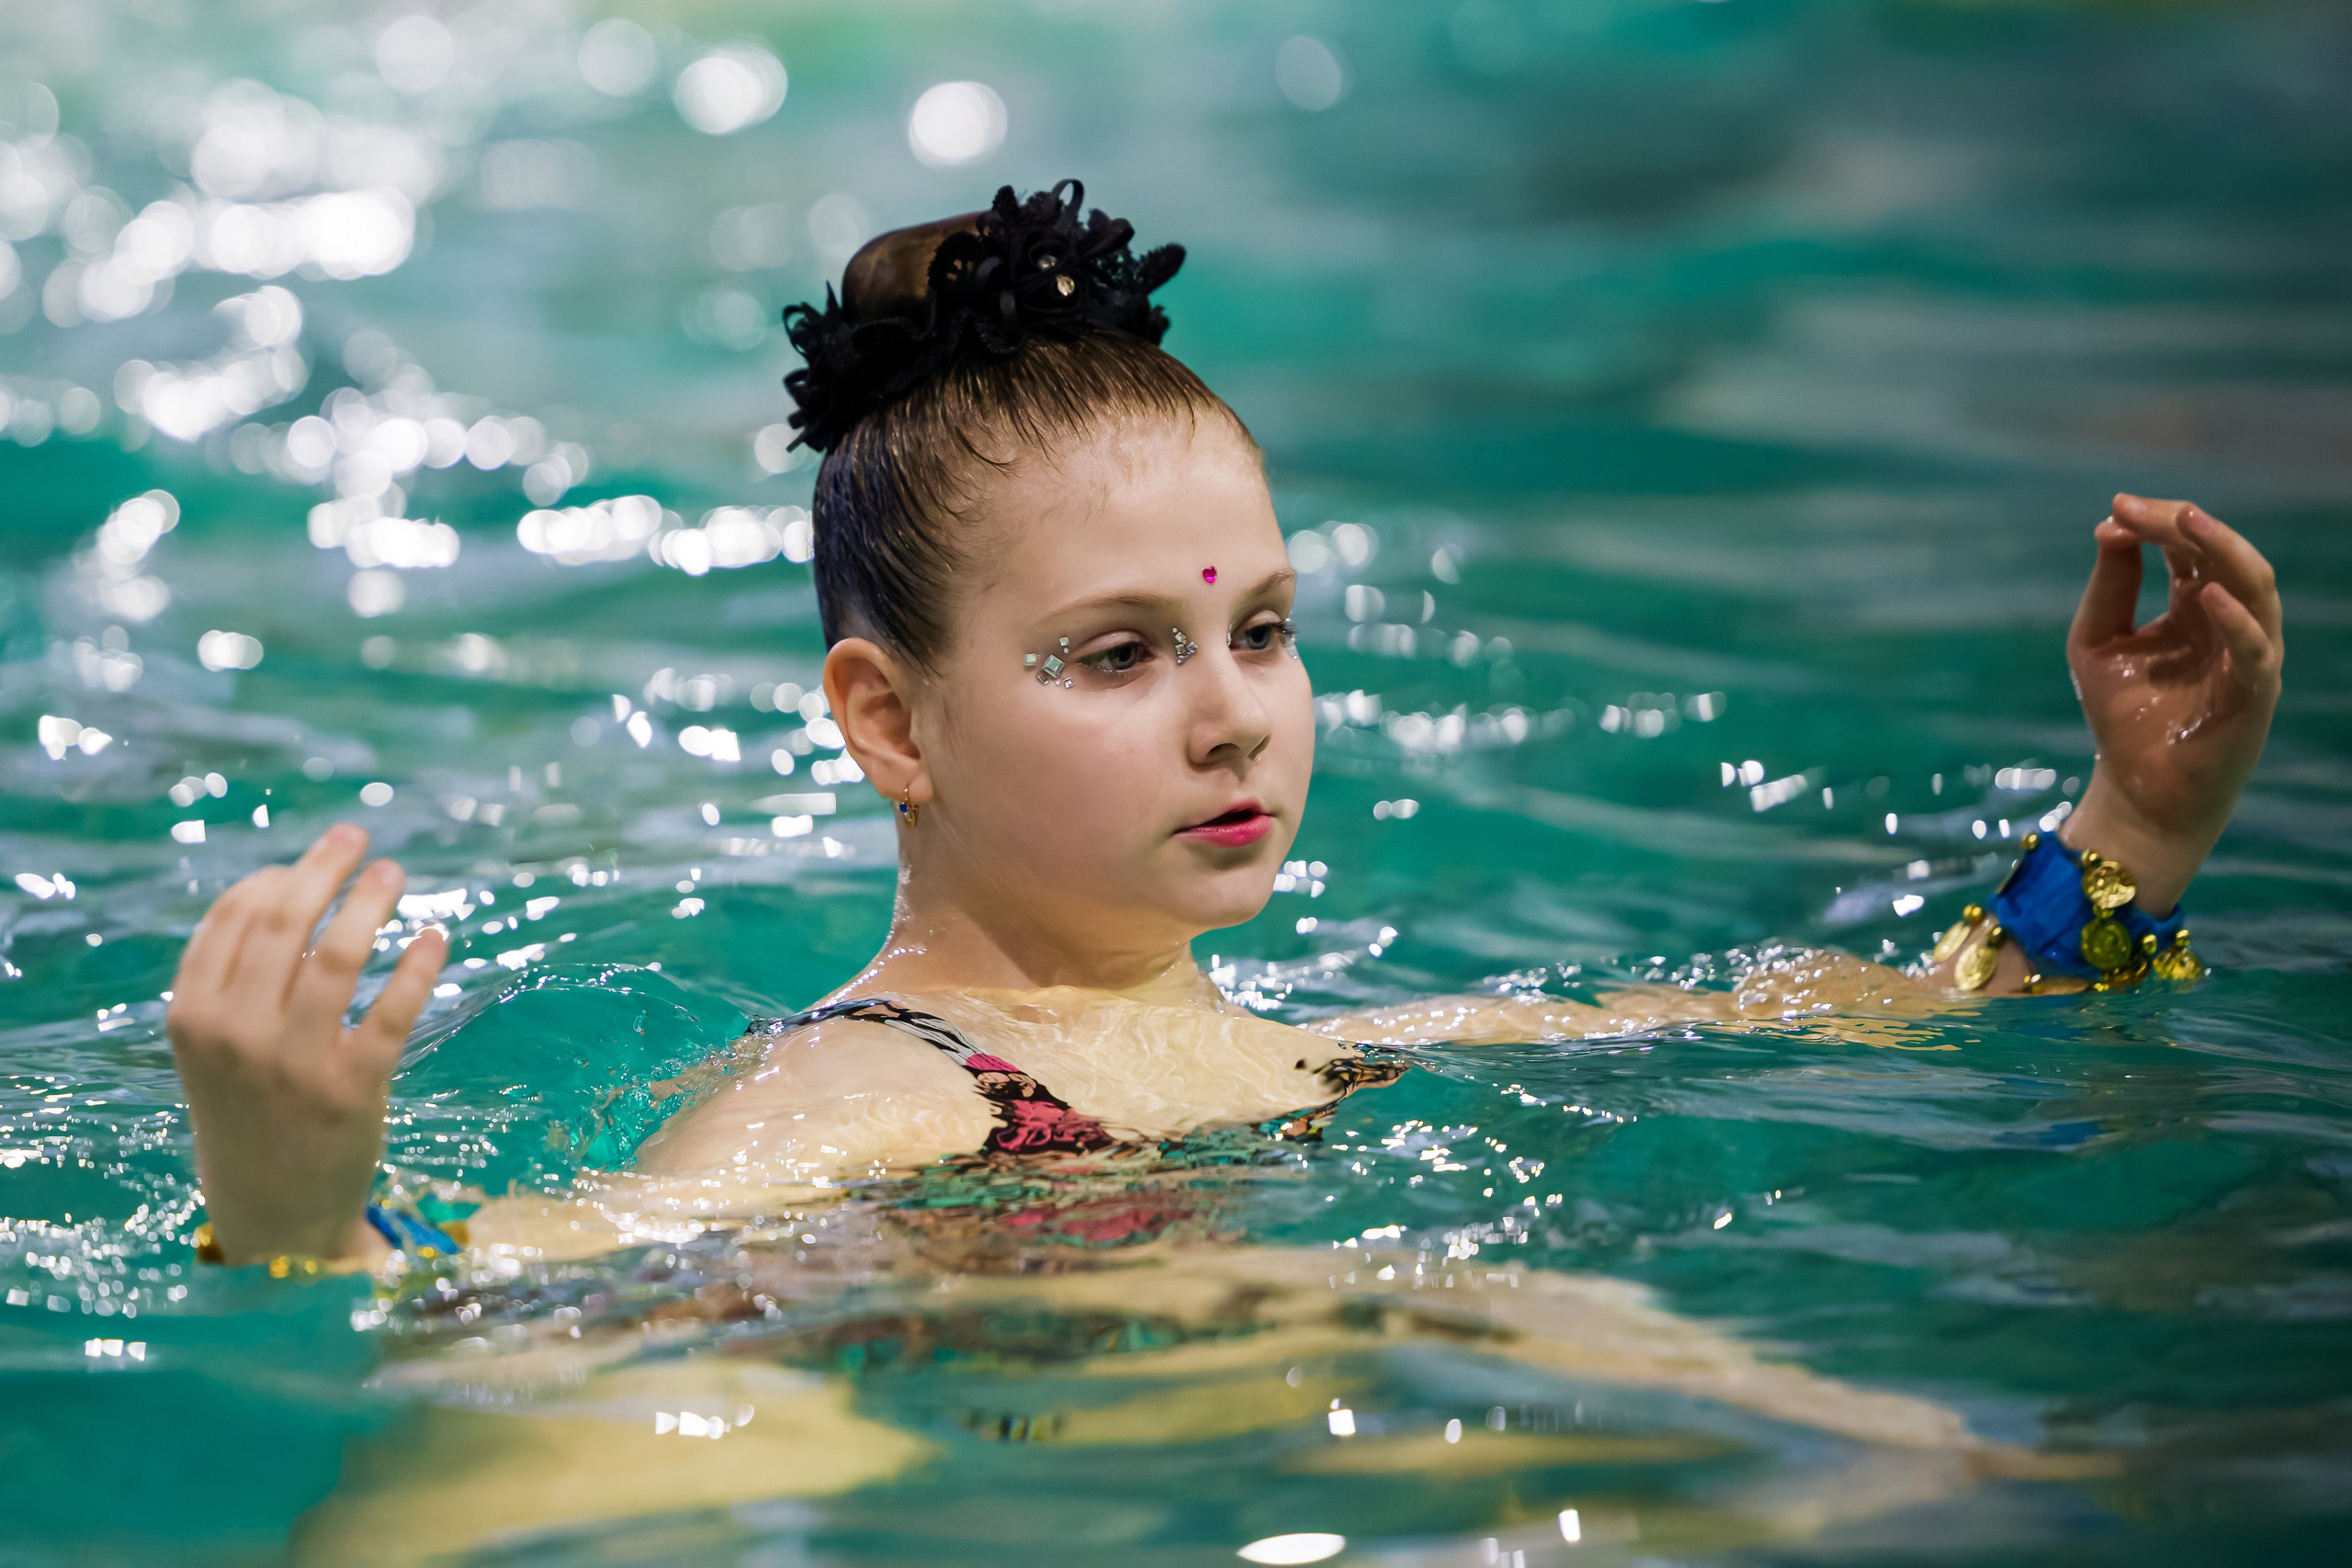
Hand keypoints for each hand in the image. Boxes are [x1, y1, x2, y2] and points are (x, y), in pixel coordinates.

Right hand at [166, 824, 445, 1264]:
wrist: (272, 1209)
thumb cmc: (249, 1108)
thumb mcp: (218, 1045)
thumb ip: (238, 977)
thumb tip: (291, 886)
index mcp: (195, 1015)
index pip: (234, 917)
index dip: (279, 876)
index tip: (312, 862)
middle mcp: (237, 1033)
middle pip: (284, 922)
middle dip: (324, 868)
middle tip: (357, 836)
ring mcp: (294, 1061)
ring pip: (339, 955)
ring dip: (371, 901)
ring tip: (394, 874)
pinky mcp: (352, 1088)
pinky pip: (394, 1011)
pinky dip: (419, 965)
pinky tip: (436, 938)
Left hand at [2063, 494, 2283, 912]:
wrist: (2134, 790)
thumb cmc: (2121, 716)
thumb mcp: (2098, 641)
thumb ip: (2109, 587)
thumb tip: (2110, 526)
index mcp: (2193, 607)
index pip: (2187, 547)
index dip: (2158, 522)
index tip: (2118, 506)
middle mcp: (2228, 623)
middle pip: (2222, 556)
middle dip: (2185, 525)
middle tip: (2142, 507)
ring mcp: (2247, 655)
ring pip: (2254, 588)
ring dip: (2224, 551)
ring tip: (2187, 522)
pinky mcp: (2253, 694)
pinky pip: (2255, 651)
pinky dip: (2236, 621)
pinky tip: (2209, 595)